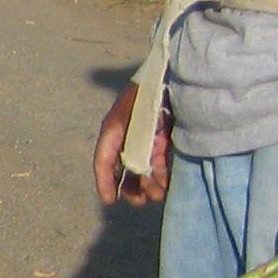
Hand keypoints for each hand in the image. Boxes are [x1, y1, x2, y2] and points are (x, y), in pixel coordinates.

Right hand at [92, 83, 170, 206]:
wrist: (174, 74)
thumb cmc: (149, 94)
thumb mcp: (134, 119)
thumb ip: (131, 143)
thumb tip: (128, 170)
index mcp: (114, 131)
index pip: (104, 161)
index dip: (104, 182)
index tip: (109, 201)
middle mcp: (128, 137)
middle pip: (124, 168)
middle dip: (131, 188)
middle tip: (141, 202)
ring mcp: (147, 138)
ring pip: (144, 168)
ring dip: (149, 184)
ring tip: (158, 195)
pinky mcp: (164, 137)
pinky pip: (160, 160)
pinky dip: (162, 173)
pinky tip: (167, 183)